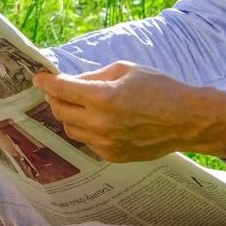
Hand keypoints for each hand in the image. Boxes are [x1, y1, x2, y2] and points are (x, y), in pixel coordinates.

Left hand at [33, 61, 225, 162]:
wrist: (187, 120)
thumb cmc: (160, 88)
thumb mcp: (126, 70)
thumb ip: (94, 76)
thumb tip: (72, 80)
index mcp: (103, 97)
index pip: (61, 90)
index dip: (46, 82)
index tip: (38, 78)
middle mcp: (100, 123)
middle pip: (60, 111)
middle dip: (55, 98)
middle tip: (59, 89)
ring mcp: (106, 143)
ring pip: (70, 129)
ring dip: (68, 115)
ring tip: (78, 104)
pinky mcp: (113, 155)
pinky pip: (87, 141)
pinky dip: (85, 129)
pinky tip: (96, 119)